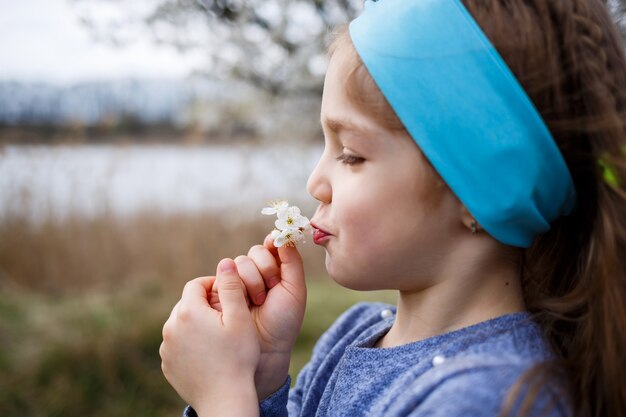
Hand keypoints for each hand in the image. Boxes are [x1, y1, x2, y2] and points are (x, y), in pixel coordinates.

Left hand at [160, 259, 259, 416]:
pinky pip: (178, 344)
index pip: (196, 285)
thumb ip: (231, 286)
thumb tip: (225, 261)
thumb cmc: (238, 357)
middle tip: (227, 317)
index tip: (229, 296)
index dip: (214, 286)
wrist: (225, 399)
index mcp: (188, 311)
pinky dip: (190, 343)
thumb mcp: (240, 317)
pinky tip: (209, 353)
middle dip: (205, 305)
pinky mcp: (167, 364)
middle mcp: (171, 326)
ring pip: (182, 324)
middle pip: (187, 304)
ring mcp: (166, 347)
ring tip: (219, 336)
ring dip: (197, 324)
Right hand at [210, 234, 306, 399]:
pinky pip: (225, 273)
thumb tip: (283, 234)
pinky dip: (236, 284)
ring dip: (252, 280)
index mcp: (277, 269)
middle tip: (272, 289)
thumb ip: (292, 261)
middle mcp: (257, 272)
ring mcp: (238, 280)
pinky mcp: (221, 289)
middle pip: (256, 251)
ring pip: (241, 261)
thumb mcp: (295, 290)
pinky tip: (243, 300)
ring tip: (258, 301)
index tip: (276, 248)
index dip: (273, 244)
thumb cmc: (283, 321)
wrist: (264, 348)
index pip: (272, 245)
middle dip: (265, 268)